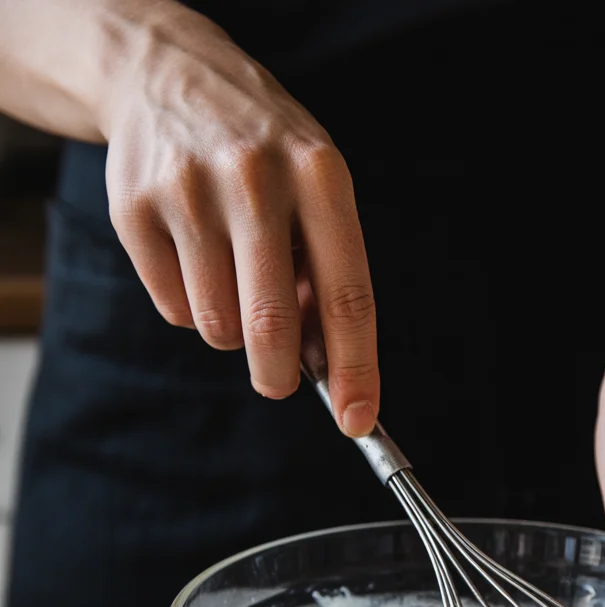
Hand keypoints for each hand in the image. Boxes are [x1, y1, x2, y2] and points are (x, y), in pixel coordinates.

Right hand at [101, 3, 377, 431]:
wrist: (169, 74)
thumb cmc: (264, 153)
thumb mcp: (315, 189)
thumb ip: (325, 273)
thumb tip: (327, 368)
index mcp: (320, 175)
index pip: (347, 295)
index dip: (355, 369)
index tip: (357, 420)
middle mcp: (254, 178)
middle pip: (269, 326)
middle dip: (277, 377)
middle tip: (278, 382)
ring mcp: (188, 190)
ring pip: (217, 327)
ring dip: (231, 327)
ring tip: (232, 275)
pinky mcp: (134, 207)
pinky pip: (174, 310)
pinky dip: (190, 305)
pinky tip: (194, 255)